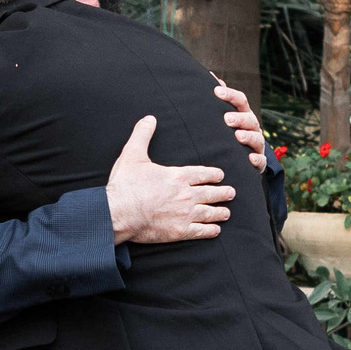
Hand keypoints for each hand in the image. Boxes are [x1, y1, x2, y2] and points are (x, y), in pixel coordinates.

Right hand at [108, 116, 233, 243]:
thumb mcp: (132, 154)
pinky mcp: (180, 231)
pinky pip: (201, 231)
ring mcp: (185, 214)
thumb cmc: (125, 185)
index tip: (220, 175)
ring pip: (209, 212)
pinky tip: (216, 230)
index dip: (213, 175)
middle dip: (223, 192)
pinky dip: (210, 230)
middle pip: (210, 193)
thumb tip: (149, 118)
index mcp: (177, 176)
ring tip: (226, 212)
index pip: (202, 174)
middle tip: (231, 192)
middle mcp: (186, 194)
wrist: (119, 212)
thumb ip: (142, 135)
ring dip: (220, 211)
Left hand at [210, 76, 267, 167]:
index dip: (230, 95)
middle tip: (226, 119)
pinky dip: (257, 160)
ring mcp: (257, 144)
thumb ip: (220, 98)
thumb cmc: (229, 131)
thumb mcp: (225, 113)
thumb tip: (210, 76)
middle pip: (250, 119)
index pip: (240, 101)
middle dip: (239, 118)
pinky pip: (261, 161)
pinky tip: (250, 159)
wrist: (242, 157)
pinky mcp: (259, 162)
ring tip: (238, 136)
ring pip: (257, 138)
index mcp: (243, 113)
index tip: (217, 91)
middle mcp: (252, 127)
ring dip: (248, 136)